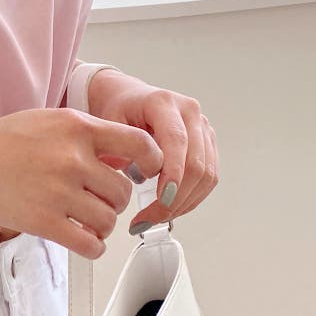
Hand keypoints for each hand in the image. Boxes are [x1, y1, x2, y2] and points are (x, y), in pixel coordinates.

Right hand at [0, 107, 162, 258]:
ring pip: (108, 219)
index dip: (152, 161)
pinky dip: (94, 246)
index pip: (138, 144)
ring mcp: (58, 192)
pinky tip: (85, 239)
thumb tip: (127, 154)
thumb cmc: (4, 140)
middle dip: (115, 200)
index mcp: (76, 127)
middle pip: (122, 191)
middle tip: (100, 200)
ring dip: (103, 224)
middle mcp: (71, 158)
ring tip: (89, 220)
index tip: (148, 171)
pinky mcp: (44, 222)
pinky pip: (89, 243)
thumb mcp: (50, 120)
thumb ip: (87, 133)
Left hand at [87, 70, 219, 232]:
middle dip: (176, 197)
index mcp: (163, 102)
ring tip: (157, 217)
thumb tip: (136, 177)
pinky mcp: (207, 143)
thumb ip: (118, 148)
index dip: (173, 173)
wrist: (127, 98)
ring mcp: (202, 128)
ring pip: (207, 174)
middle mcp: (189, 113)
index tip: (162, 199)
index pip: (176, 141)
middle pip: (196, 162)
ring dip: (185, 202)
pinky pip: (208, 177)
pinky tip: (170, 207)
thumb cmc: (117, 110)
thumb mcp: (107, 123)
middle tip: (151, 218)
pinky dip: (191, 197)